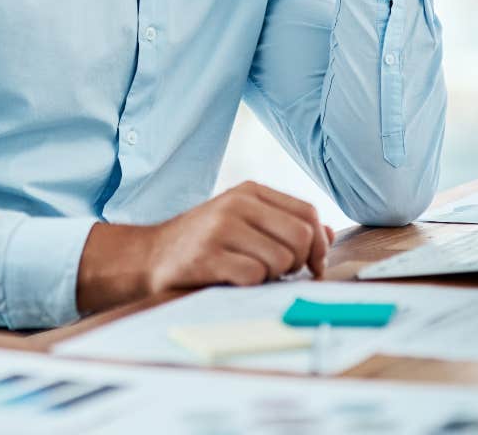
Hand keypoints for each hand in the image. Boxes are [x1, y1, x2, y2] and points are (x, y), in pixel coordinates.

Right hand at [76, 181, 334, 312]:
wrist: (150, 256)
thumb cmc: (205, 241)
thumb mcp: (244, 222)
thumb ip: (284, 224)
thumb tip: (327, 234)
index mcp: (250, 191)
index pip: (307, 213)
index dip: (318, 244)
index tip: (312, 266)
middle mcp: (237, 204)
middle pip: (300, 236)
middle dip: (298, 263)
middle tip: (279, 272)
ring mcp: (221, 228)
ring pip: (281, 259)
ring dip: (272, 276)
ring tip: (250, 273)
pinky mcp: (207, 256)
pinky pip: (254, 276)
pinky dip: (251, 285)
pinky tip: (233, 280)